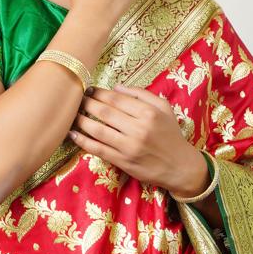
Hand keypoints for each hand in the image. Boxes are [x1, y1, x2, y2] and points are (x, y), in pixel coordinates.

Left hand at [67, 84, 209, 196]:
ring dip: (81, 121)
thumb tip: (116, 88)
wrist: (179, 166)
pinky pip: (99, 149)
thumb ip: (141, 94)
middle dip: (87, 104)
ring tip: (73, 115)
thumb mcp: (163, 108)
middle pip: (105, 112)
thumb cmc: (170, 134)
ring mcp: (129, 146)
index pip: (116, 99)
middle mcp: (138, 129)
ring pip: (98, 130)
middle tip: (77, 99)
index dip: (99, 93)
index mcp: (148, 113)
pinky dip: (83, 142)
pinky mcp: (123, 162)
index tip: (89, 89)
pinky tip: (73, 135)